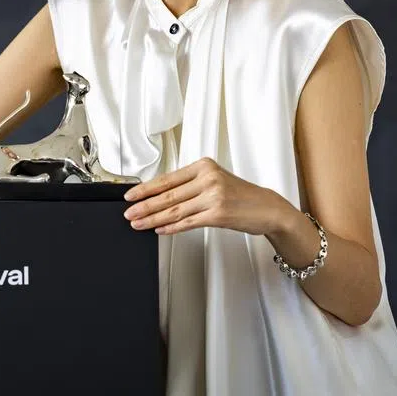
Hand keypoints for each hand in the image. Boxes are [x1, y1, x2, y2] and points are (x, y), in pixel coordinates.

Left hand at [122, 157, 292, 235]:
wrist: (268, 208)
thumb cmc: (241, 195)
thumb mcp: (216, 180)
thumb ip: (191, 184)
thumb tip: (160, 195)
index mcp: (204, 166)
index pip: (168, 178)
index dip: (146, 188)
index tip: (131, 195)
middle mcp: (208, 178)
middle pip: (168, 194)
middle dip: (144, 205)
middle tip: (129, 212)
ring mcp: (213, 196)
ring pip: (175, 210)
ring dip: (153, 219)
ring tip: (138, 223)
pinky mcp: (218, 214)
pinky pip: (188, 222)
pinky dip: (171, 227)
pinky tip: (159, 230)